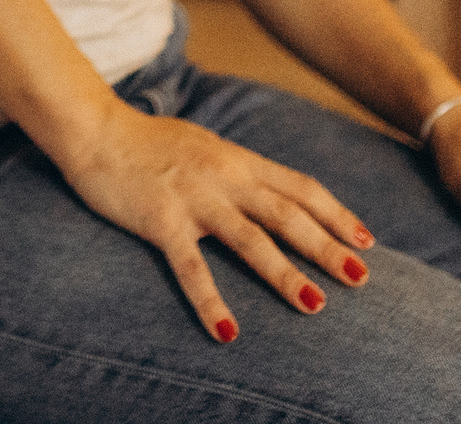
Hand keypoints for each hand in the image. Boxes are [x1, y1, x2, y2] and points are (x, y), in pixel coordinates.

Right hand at [58, 102, 373, 340]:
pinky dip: (210, 300)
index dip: (336, 214)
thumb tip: (272, 192)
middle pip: (287, 213)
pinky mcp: (160, 219)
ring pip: (250, 239)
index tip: (366, 240)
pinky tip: (227, 330)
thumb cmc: (148, 142)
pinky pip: (190, 266)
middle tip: (360, 277)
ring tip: (315, 304)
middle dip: (327, 246)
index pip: (300, 187)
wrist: (95, 129)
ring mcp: (193, 198)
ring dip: (285, 273)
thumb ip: (238, 170)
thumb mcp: (205, 148)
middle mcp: (224, 177)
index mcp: (238, 160)